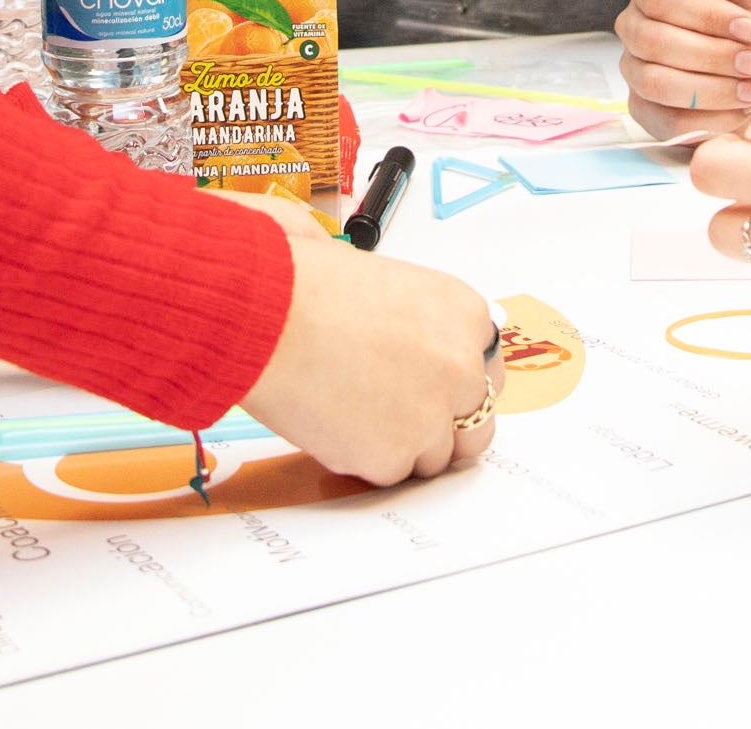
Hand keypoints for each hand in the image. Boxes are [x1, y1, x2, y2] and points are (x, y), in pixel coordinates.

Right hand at [233, 200, 500, 483]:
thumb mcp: (381, 278)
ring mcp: (431, 417)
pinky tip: (332, 422)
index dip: (455, 388)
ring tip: (351, 412)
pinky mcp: (393, 456)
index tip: (434, 393)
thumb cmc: (303, 283)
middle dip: (442, 427)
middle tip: (398, 417)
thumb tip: (402, 329)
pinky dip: (361, 459)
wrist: (263, 312)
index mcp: (464, 315)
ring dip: (401, 445)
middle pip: (475, 423)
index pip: (486, 372)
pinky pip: (387, 474)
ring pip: (432, 457)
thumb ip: (412, 315)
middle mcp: (462, 367)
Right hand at [615, 0, 750, 138]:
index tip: (749, 24)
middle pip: (653, 40)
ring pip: (656, 82)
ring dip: (713, 87)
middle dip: (712, 53)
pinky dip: (711, 118)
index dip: (706, 14)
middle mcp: (634, 28)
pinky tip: (739, 110)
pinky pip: (666, 121)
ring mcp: (636, 73)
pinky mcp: (648, 114)